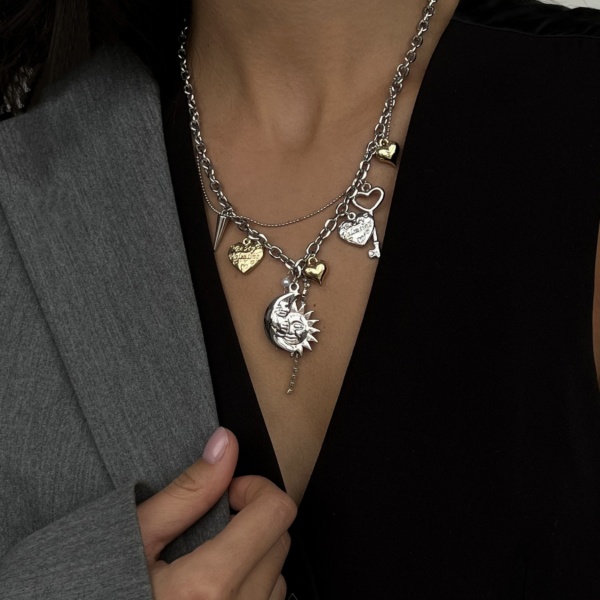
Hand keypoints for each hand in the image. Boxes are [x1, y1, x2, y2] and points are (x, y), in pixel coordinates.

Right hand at [137, 427, 296, 598]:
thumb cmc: (108, 592)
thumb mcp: (135, 540)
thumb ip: (187, 492)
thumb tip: (225, 445)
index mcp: (208, 586)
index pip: (275, 512)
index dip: (255, 490)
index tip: (229, 494)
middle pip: (280, 537)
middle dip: (253, 520)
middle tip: (216, 524)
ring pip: (279, 572)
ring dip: (254, 555)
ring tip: (212, 562)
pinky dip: (253, 586)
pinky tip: (217, 588)